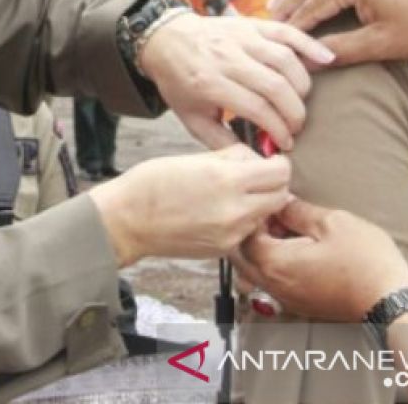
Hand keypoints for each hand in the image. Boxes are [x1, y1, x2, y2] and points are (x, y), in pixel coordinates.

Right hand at [89, 143, 291, 265]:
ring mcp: (231, 233)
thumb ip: (231, 157)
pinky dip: (242, 221)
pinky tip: (219, 212)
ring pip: (265, 215)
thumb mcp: (193, 158)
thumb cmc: (151, 184)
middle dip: (272, 185)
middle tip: (255, 178)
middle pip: (281, 196)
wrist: (127, 221)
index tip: (267, 162)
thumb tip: (255, 158)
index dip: (276, 164)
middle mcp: (235, 209)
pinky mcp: (224, 249)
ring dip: (259, 204)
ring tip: (232, 196)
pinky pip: (247, 232)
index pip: (280, 172)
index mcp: (227, 180)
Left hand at [138, 13, 333, 149]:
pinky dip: (309, 44)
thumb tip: (255, 161)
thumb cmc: (179, 83)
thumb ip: (222, 142)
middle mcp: (227, 58)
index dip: (279, 130)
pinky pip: (286, 32)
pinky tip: (326, 60)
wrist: (164, 40)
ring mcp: (241, 37)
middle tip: (296, 127)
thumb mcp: (191, 118)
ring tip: (300, 103)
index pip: (258, 109)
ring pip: (285, 60)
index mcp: (209, 83)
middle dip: (294, 113)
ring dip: (302, 86)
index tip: (286, 143)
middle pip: (276, 86)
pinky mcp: (251, 24)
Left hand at [232, 198, 407, 320]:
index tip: (270, 201)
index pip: (244, 234)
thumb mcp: (332, 222)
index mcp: (274, 262)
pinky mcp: (298, 304)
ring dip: (261, 249)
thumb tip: (280, 202)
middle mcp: (272, 284)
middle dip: (251, 233)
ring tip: (286, 230)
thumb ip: (298, 211)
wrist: (390, 302)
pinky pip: (272, 281)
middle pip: (242, 255)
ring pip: (255, 270)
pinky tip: (296, 249)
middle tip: (272, 215)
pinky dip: (274, 264)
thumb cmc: (366, 261)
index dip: (254, 214)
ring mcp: (284, 298)